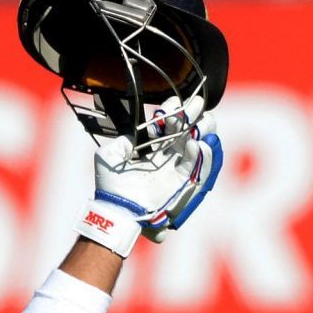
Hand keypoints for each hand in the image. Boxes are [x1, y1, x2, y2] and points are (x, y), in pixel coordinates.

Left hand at [76, 116, 223, 256]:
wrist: (118, 209)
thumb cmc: (111, 186)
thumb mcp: (109, 156)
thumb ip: (122, 140)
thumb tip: (137, 133)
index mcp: (151, 150)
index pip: (167, 126)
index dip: (172, 112)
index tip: (174, 103)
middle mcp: (167, 157)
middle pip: (187, 132)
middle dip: (192, 117)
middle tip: (196, 105)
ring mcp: (177, 169)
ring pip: (198, 145)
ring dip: (202, 131)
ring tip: (204, 120)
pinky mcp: (184, 183)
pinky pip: (198, 167)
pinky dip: (200, 155)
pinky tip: (197, 143)